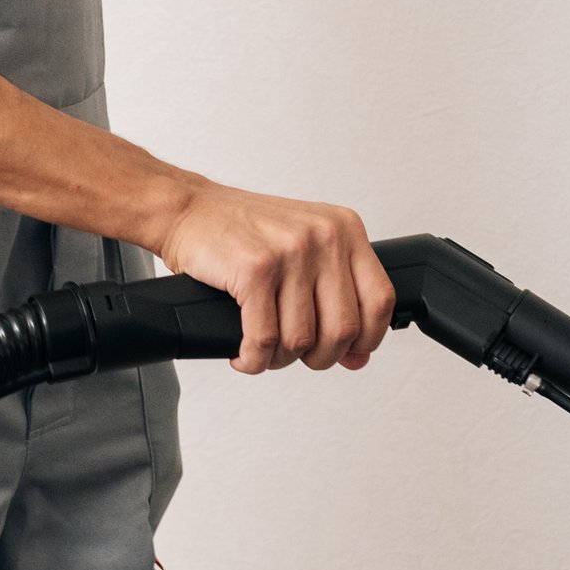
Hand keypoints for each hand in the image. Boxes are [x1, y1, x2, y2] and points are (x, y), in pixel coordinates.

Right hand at [151, 183, 395, 376]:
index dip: (367, 338)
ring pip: (301, 339)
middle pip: (343, 328)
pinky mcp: (255, 269)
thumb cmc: (242, 231)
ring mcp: (290, 252)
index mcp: (344, 230)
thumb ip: (334, 294)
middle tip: (297, 356)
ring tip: (263, 351)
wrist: (189, 210)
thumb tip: (358, 355)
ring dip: (279, 360)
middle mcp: (324, 237)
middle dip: (319, 357)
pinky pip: (264, 339)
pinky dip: (253, 359)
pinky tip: (244, 354)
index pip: (380, 300)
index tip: (350, 353)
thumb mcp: (303, 248)